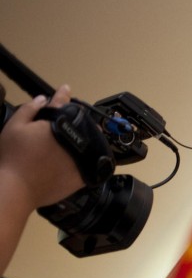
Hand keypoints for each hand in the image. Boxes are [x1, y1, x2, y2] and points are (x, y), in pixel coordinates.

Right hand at [0, 84, 84, 209]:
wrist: (18, 188)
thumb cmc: (13, 156)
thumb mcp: (14, 127)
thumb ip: (29, 110)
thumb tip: (42, 98)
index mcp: (55, 125)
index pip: (60, 105)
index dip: (63, 95)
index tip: (66, 89)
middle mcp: (72, 140)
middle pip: (80, 124)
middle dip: (80, 119)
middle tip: (78, 118)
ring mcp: (79, 158)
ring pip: (90, 143)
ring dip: (89, 136)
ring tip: (87, 134)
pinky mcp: (82, 175)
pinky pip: (92, 163)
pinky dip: (92, 156)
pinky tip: (89, 154)